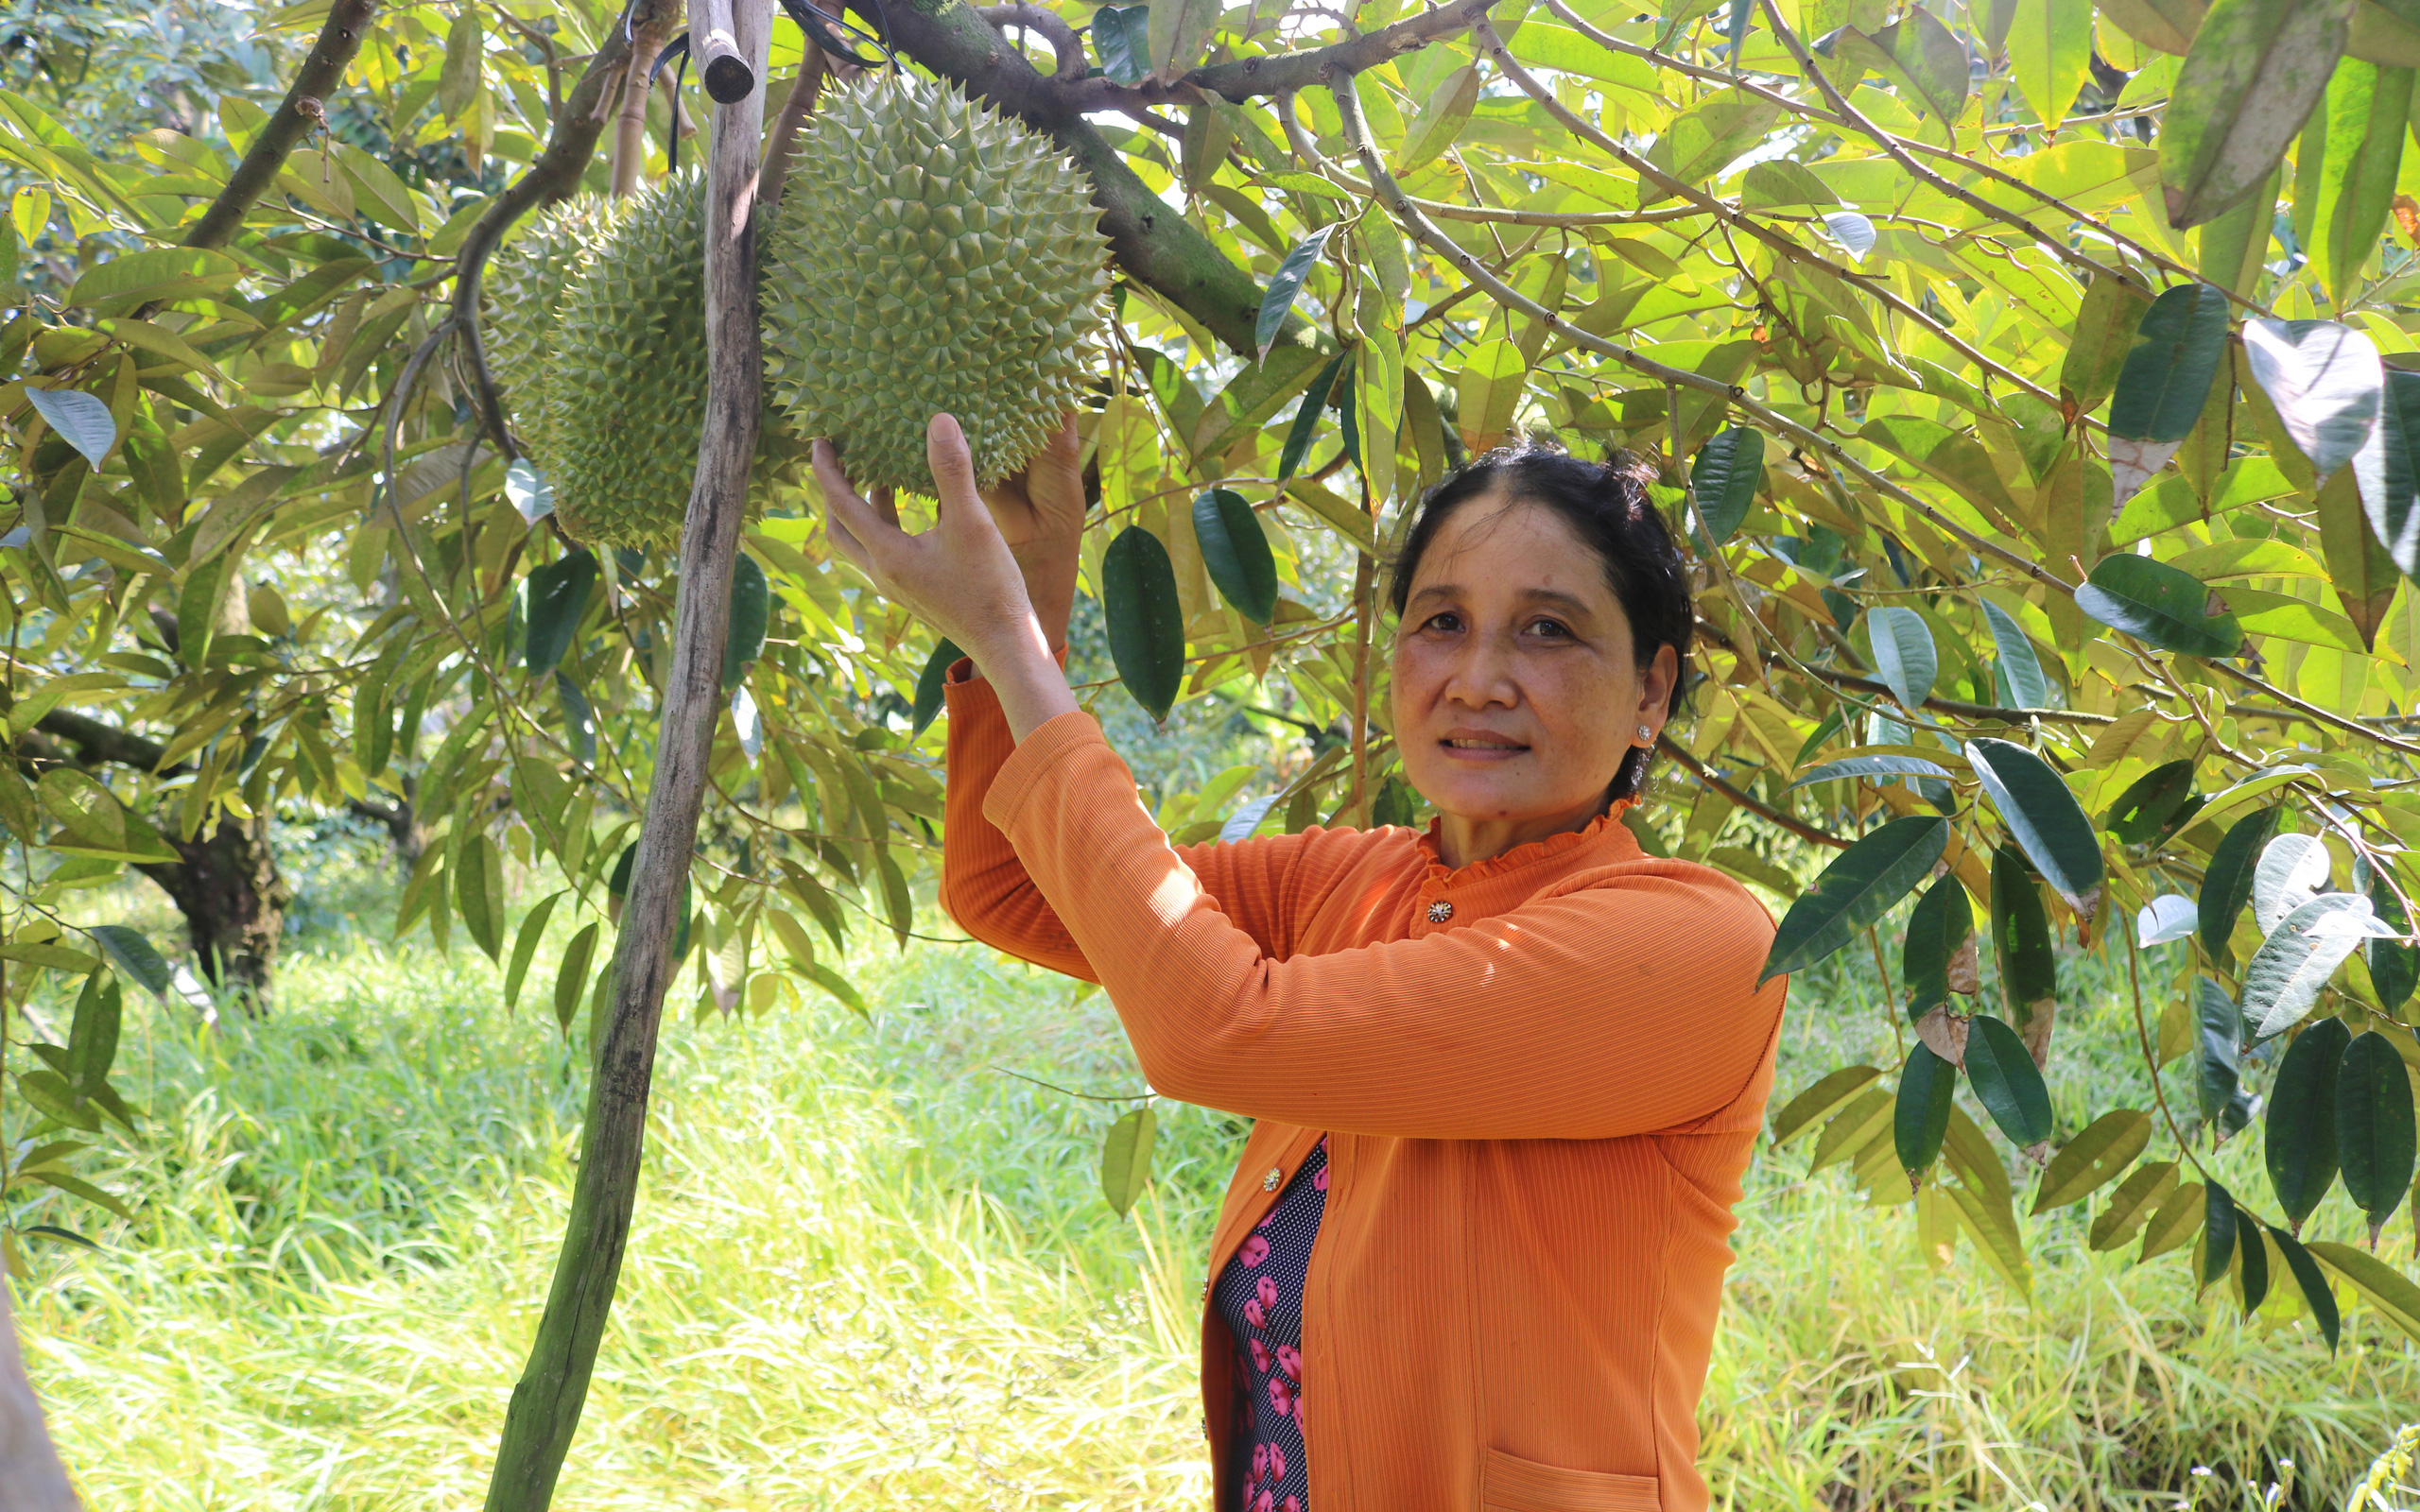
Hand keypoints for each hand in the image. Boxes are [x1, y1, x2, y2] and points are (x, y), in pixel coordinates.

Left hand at [815, 414, 1081, 739]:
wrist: (1006, 644)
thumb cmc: (990, 586)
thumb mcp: (972, 522)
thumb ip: (953, 471)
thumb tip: (938, 420)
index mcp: (887, 554)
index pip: (841, 504)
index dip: (827, 469)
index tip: (820, 440)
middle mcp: (884, 573)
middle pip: (840, 529)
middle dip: (835, 493)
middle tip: (841, 460)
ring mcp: (898, 587)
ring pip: (863, 543)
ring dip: (863, 510)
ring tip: (879, 476)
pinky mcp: (916, 594)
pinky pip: (886, 554)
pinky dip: (887, 526)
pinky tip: (915, 513)